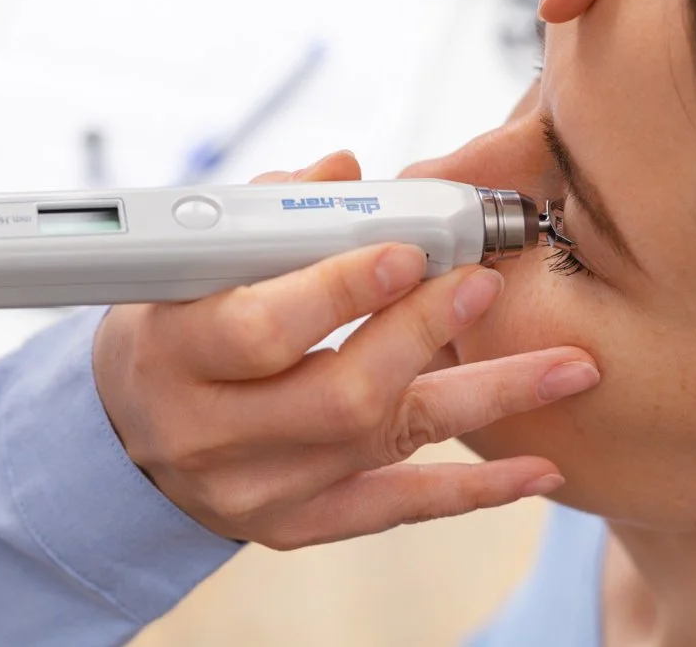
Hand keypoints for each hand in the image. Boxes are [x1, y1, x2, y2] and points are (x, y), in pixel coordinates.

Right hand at [92, 149, 599, 549]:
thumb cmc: (169, 332)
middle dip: (421, 336)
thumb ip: (265, 213)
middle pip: (336, 394)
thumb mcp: (186, 264)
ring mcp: (256, 489)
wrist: (129, 438)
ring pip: (382, 445)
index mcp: (174, 350)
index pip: (260, 327)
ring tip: (566, 370)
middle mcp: (212, 431)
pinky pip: (394, 509)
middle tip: (483, 287)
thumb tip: (346, 171)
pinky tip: (539, 469)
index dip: (339, 289)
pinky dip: (472, 490)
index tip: (407, 250)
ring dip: (483, 402)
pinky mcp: (294, 525)